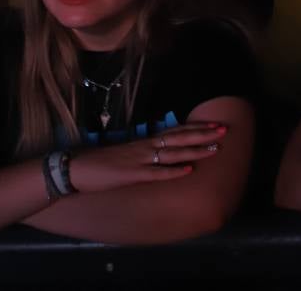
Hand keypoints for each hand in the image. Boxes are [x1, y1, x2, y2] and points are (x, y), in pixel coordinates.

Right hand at [67, 122, 227, 193]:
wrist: (75, 169)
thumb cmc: (101, 162)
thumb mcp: (128, 153)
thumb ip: (146, 151)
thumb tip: (163, 149)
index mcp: (145, 142)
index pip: (176, 132)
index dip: (197, 128)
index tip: (215, 124)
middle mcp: (145, 147)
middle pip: (179, 138)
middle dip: (203, 135)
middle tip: (224, 130)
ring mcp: (139, 160)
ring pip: (173, 154)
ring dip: (195, 152)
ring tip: (215, 149)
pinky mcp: (131, 175)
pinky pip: (155, 173)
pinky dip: (172, 172)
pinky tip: (187, 171)